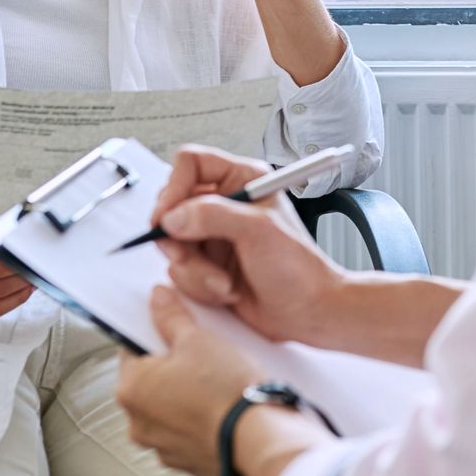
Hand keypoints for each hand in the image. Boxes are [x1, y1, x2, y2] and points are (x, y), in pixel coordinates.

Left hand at [117, 286, 268, 475]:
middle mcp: (139, 422)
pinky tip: (223, 404)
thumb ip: (171, 317)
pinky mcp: (187, 460)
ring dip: (186, 393)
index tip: (174, 327)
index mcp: (131, 389)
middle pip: (151, 380)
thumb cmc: (226, 391)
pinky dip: (201, 418)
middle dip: (173, 364)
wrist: (260, 439)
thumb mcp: (198, 339)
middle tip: (201, 352)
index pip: (131, 348)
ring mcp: (162, 446)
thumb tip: (159, 300)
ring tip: (217, 379)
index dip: (155, 332)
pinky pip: (189, 430)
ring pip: (170, 407)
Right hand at [151, 145, 349, 345]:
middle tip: (187, 254)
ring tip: (224, 282)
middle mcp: (225, 203)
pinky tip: (228, 289)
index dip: (174, 187)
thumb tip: (173, 216)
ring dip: (195, 269)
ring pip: (173, 243)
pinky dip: (199, 284)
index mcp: (242, 179)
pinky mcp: (207, 263)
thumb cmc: (298, 267)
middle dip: (179, 238)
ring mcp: (213, 235)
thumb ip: (214, 216)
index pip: (191, 163)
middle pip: (172, 205)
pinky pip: (180, 269)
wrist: (307, 311)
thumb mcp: (259, 231)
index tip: (168, 216)